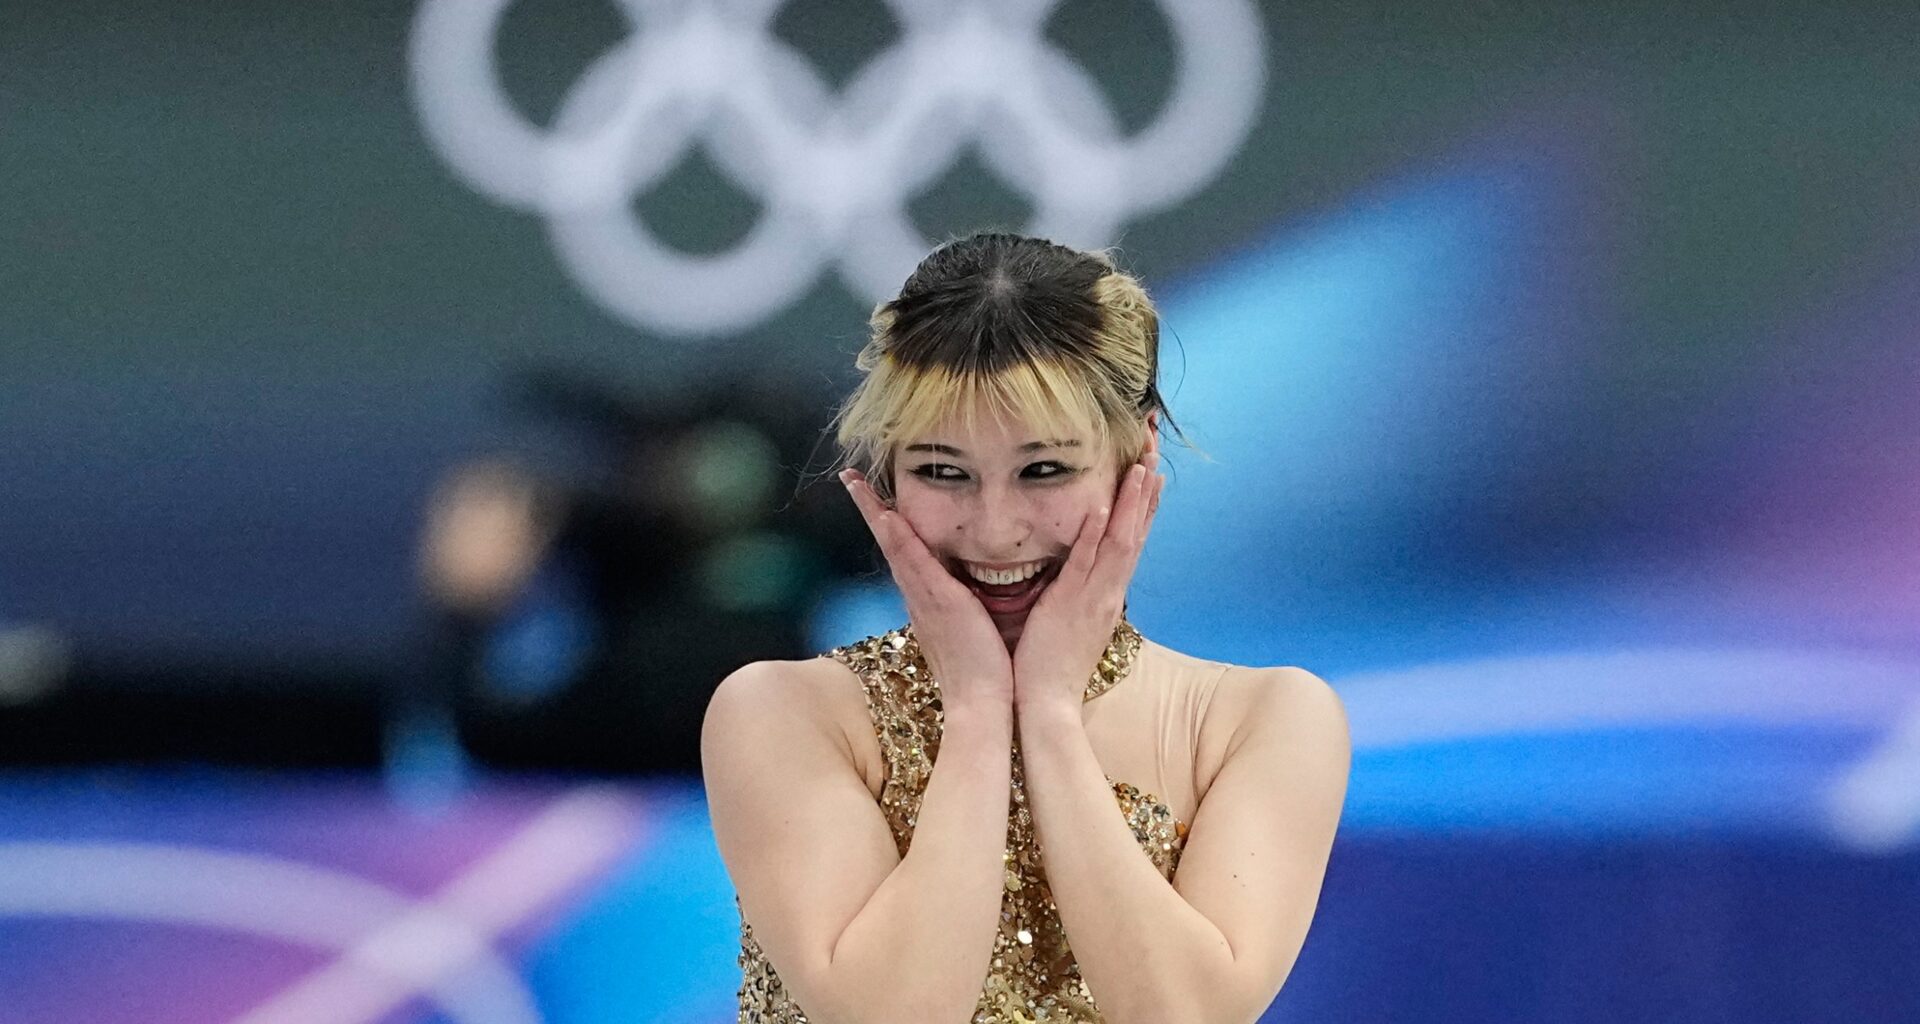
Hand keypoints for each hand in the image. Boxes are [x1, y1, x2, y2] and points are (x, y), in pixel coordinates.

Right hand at [840, 468, 1013, 707]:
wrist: (984, 704)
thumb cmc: (987, 671)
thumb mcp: (975, 630)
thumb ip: (970, 608)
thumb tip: (976, 592)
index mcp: (929, 602)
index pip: (906, 555)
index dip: (889, 526)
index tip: (878, 499)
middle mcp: (919, 598)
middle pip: (891, 545)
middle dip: (870, 511)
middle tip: (851, 480)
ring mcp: (925, 600)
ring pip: (896, 547)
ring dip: (876, 514)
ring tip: (857, 485)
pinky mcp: (939, 603)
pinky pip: (914, 564)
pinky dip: (899, 539)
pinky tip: (888, 516)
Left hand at [1011, 437, 1164, 712]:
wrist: (1046, 705)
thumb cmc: (1049, 665)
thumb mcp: (1069, 620)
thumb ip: (1076, 592)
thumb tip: (1074, 569)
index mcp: (1106, 594)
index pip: (1130, 540)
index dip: (1142, 503)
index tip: (1150, 467)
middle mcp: (1108, 592)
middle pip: (1135, 532)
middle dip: (1146, 489)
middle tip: (1156, 448)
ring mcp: (1094, 598)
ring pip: (1120, 542)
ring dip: (1132, 503)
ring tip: (1143, 465)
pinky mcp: (1073, 606)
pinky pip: (1086, 564)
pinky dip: (1096, 534)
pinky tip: (1101, 506)